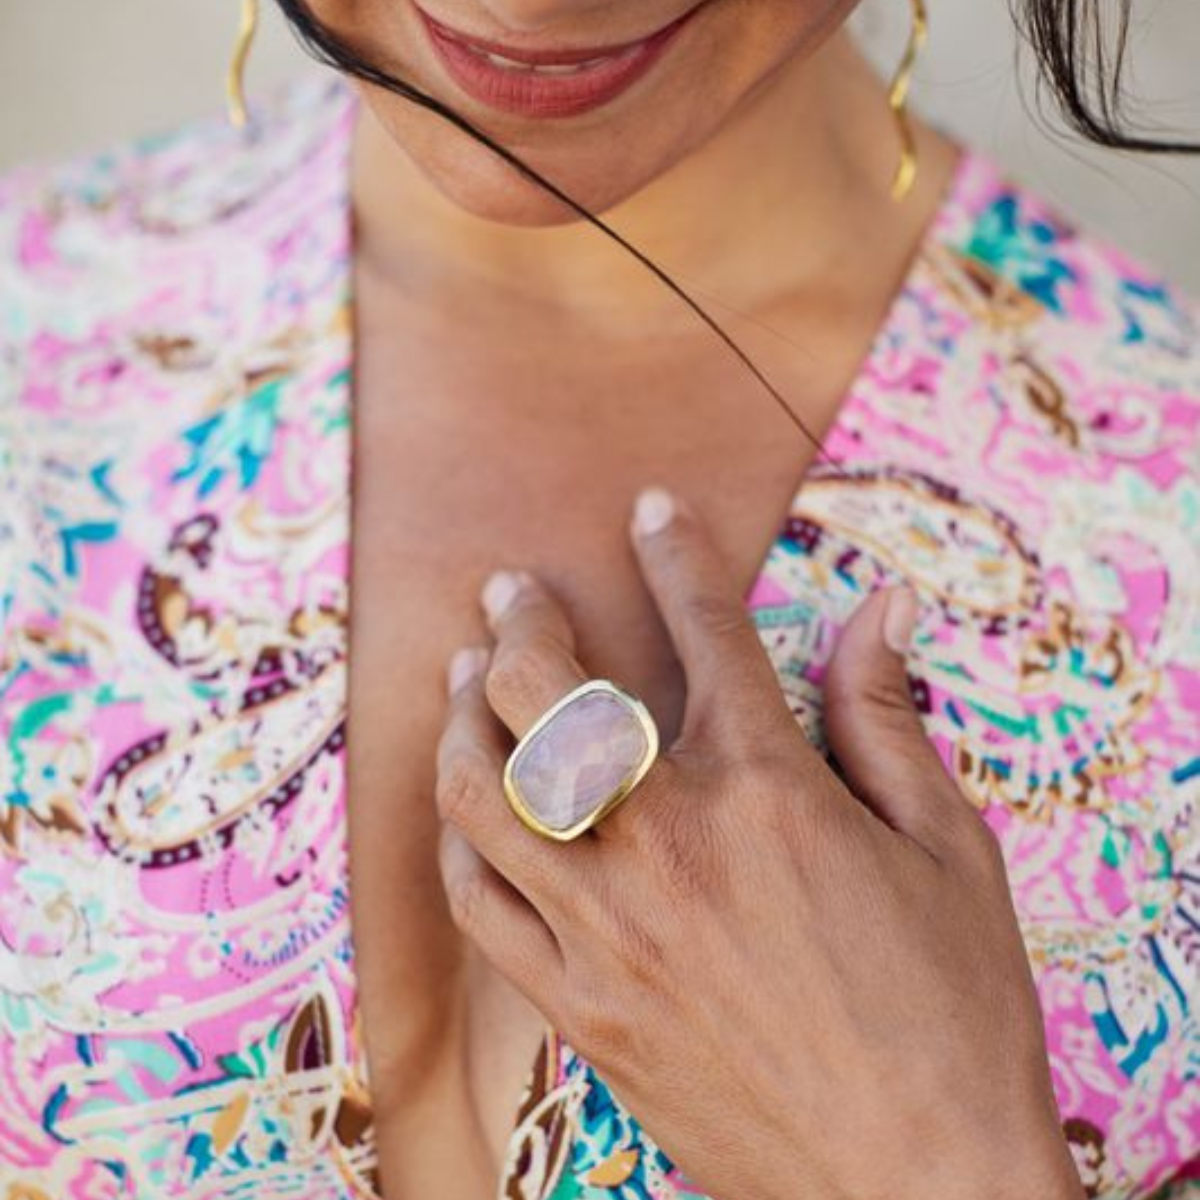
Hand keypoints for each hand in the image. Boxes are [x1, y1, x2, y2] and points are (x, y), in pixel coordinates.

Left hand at [434, 486, 1082, 1199]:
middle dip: (520, 618)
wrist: (914, 1186)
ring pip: (484, 788)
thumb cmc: (951, 1014)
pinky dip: (460, 836)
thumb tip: (881, 609)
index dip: (673, 554)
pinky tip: (467, 805)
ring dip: (462, 712)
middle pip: (549, 693)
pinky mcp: (577, 1005)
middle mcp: (668, 842)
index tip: (650, 509)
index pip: (705, 631)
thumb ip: (888, 717)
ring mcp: (607, 927)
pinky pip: (479, 901)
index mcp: (767, 790)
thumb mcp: (951, 849)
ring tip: (464, 674)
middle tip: (509, 587)